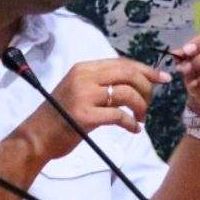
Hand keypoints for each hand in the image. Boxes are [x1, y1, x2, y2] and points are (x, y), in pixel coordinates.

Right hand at [17, 58, 167, 160]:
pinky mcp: (85, 115)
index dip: (146, 70)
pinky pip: (119, 116)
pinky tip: (133, 129)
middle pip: (128, 74)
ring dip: (141, 107)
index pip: (123, 63)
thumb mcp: (81, 91)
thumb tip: (137, 82)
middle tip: (149, 104)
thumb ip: (103, 84)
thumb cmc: (60, 116)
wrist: (36, 137)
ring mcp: (84, 95)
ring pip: (127, 93)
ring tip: (140, 118)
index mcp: (84, 68)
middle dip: (147, 88)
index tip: (163, 78)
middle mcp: (84, 77)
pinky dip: (131, 123)